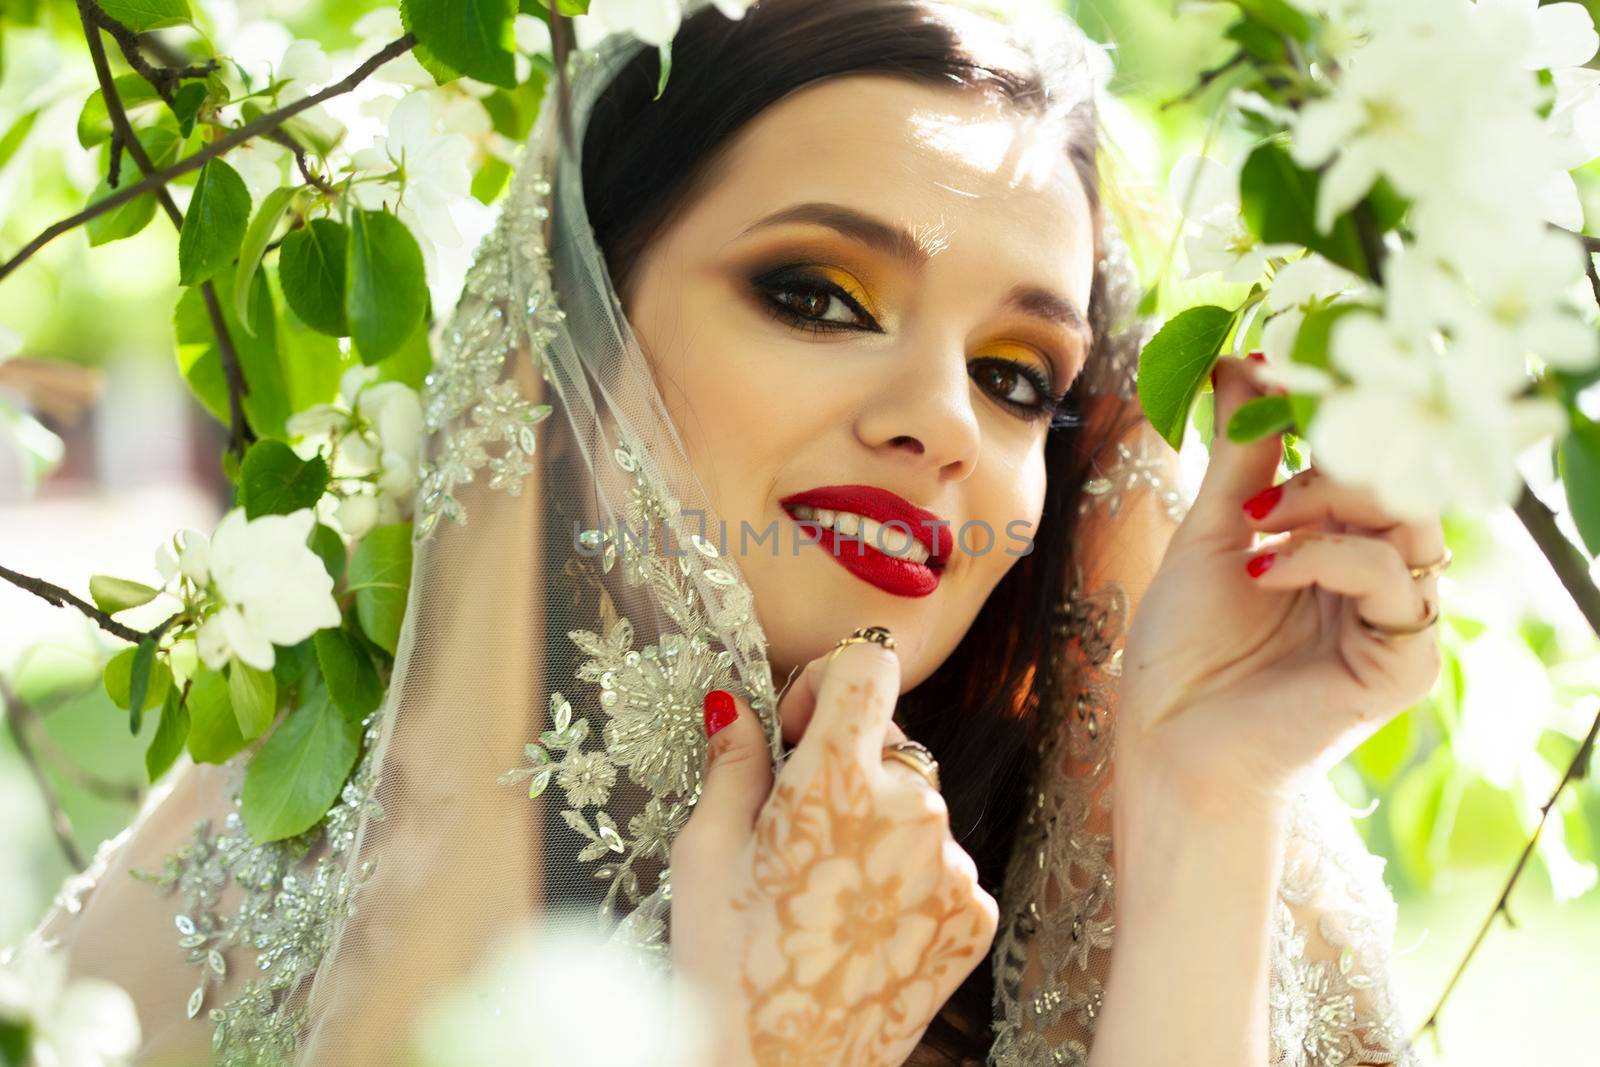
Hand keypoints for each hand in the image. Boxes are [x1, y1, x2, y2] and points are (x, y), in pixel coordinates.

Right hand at [670, 632, 997, 1066]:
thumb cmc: (729, 962)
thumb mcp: (706, 852)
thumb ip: (735, 763)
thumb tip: (735, 705)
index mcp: (839, 780)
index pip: (871, 663)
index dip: (830, 680)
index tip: (800, 727)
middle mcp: (913, 808)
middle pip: (890, 739)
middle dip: (846, 764)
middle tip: (797, 831)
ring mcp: (953, 862)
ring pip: (917, 804)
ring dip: (879, 824)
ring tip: (827, 893)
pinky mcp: (977, 910)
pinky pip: (943, 862)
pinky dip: (908, 878)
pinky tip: (863, 925)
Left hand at [1114, 354, 1444, 818]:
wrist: (1167, 737)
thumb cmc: (1183, 647)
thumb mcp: (1211, 532)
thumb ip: (1243, 453)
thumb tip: (1246, 358)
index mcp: (1339, 540)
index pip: (1370, 456)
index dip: (1335, 408)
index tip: (1278, 365)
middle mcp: (1377, 575)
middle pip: (1403, 479)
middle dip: (1338, 452)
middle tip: (1270, 452)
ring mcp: (1395, 619)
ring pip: (1410, 521)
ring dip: (1331, 501)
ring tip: (1259, 522)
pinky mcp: (1402, 664)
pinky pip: (1395, 583)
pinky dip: (1330, 558)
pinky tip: (1266, 567)